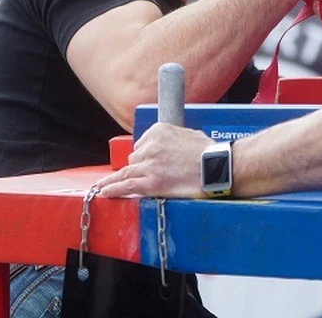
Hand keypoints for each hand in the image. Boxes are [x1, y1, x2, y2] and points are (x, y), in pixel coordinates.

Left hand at [96, 124, 214, 198]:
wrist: (217, 166)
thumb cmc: (209, 152)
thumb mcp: (188, 134)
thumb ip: (173, 138)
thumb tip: (171, 147)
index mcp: (158, 131)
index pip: (141, 144)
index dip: (144, 155)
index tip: (145, 163)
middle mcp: (150, 146)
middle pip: (134, 159)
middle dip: (138, 167)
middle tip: (143, 176)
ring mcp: (149, 165)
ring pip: (126, 172)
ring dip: (115, 180)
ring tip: (104, 186)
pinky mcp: (150, 183)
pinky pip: (125, 185)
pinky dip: (113, 189)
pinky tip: (105, 192)